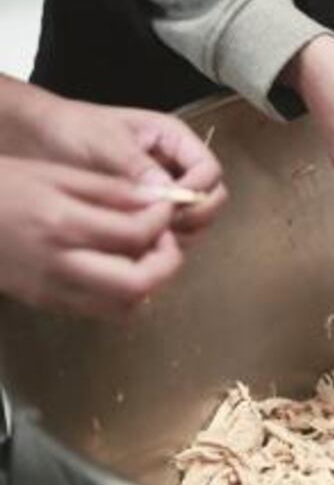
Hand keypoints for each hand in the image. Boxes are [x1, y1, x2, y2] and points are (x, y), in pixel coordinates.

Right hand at [0, 158, 182, 317]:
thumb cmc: (1, 185)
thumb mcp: (55, 174)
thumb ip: (110, 190)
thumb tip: (159, 199)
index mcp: (63, 223)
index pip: (136, 235)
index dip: (163, 222)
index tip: (165, 207)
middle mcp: (60, 264)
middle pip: (137, 284)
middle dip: (166, 263)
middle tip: (165, 240)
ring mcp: (51, 290)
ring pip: (123, 307)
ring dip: (148, 283)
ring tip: (145, 254)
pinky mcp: (45, 302)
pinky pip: (99, 310)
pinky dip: (122, 295)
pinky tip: (119, 267)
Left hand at [13, 93, 225, 235]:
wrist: (39, 141)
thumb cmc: (73, 130)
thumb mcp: (104, 140)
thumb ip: (136, 165)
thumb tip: (168, 192)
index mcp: (175, 142)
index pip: (209, 170)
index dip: (197, 190)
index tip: (171, 205)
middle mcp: (178, 169)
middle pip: (211, 200)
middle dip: (193, 215)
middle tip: (162, 226)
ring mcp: (166, 195)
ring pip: (195, 222)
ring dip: (178, 233)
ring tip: (146, 236)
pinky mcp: (150, 215)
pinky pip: (170, 234)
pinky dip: (159, 242)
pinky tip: (134, 244)